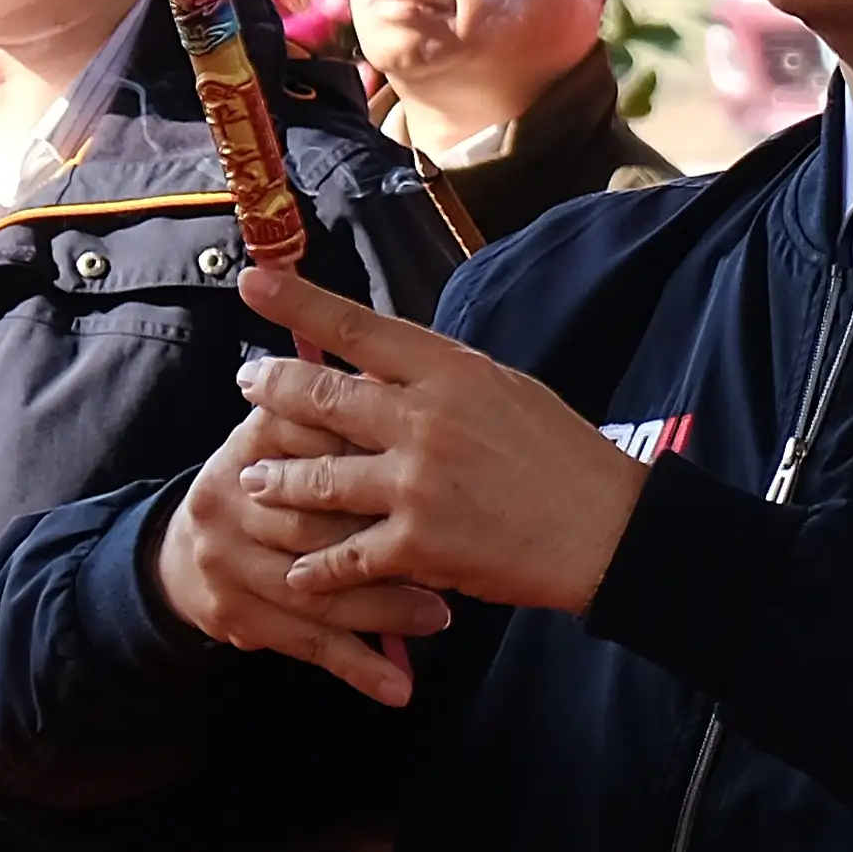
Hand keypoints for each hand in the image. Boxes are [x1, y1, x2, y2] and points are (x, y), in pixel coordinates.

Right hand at [153, 419, 453, 709]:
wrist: (184, 550)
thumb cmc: (268, 484)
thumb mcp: (289, 437)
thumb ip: (339, 417)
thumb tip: (404, 392)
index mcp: (254, 440)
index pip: (322, 443)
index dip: (379, 460)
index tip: (435, 475)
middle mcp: (231, 496)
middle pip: (320, 522)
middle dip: (389, 541)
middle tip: (452, 557)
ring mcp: (227, 559)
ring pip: (318, 590)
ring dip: (385, 610)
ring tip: (438, 617)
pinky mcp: (235, 614)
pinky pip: (306, 643)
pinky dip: (357, 667)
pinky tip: (398, 687)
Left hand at [231, 262, 649, 618]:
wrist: (606, 529)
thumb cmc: (562, 455)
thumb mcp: (505, 389)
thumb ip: (441, 379)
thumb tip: (383, 363)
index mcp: (451, 372)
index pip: (359, 328)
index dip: (300, 303)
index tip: (255, 282)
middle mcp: (425, 421)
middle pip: (322, 400)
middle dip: (272, 390)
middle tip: (246, 383)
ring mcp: (416, 485)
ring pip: (317, 479)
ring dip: (276, 480)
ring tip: (253, 478)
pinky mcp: (418, 546)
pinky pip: (346, 555)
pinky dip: (316, 566)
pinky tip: (297, 569)